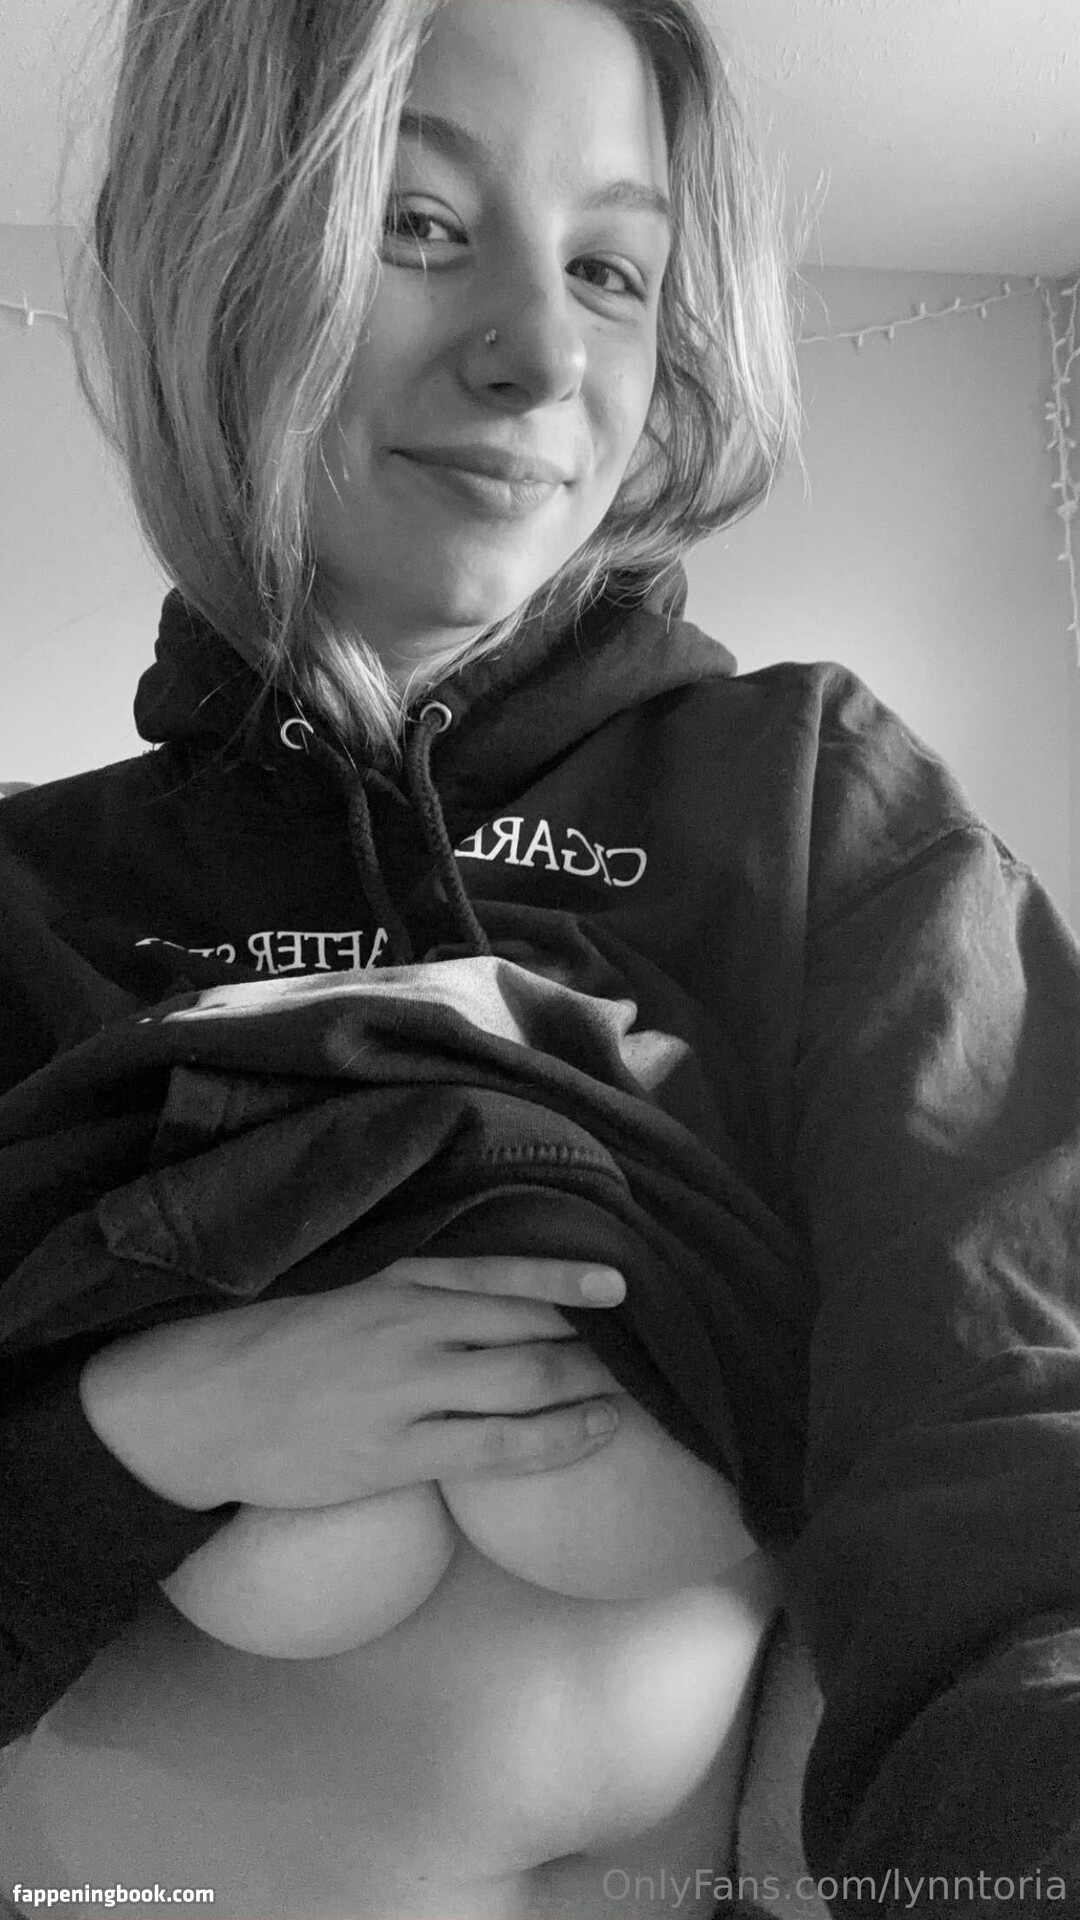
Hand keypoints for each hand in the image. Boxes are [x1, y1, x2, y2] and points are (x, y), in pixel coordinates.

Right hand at [79, 1257, 625, 1510]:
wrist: (188, 1405)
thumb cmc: (262, 1337)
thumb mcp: (330, 1280)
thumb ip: (398, 1275)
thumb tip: (472, 1276)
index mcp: (390, 1276)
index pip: (497, 1268)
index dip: (565, 1274)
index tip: (621, 1278)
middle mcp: (407, 1325)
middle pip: (526, 1324)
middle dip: (593, 1334)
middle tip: (651, 1339)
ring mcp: (404, 1392)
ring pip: (524, 1379)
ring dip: (590, 1380)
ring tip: (640, 1385)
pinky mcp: (394, 1454)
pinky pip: (497, 1447)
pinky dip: (558, 1437)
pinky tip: (598, 1428)